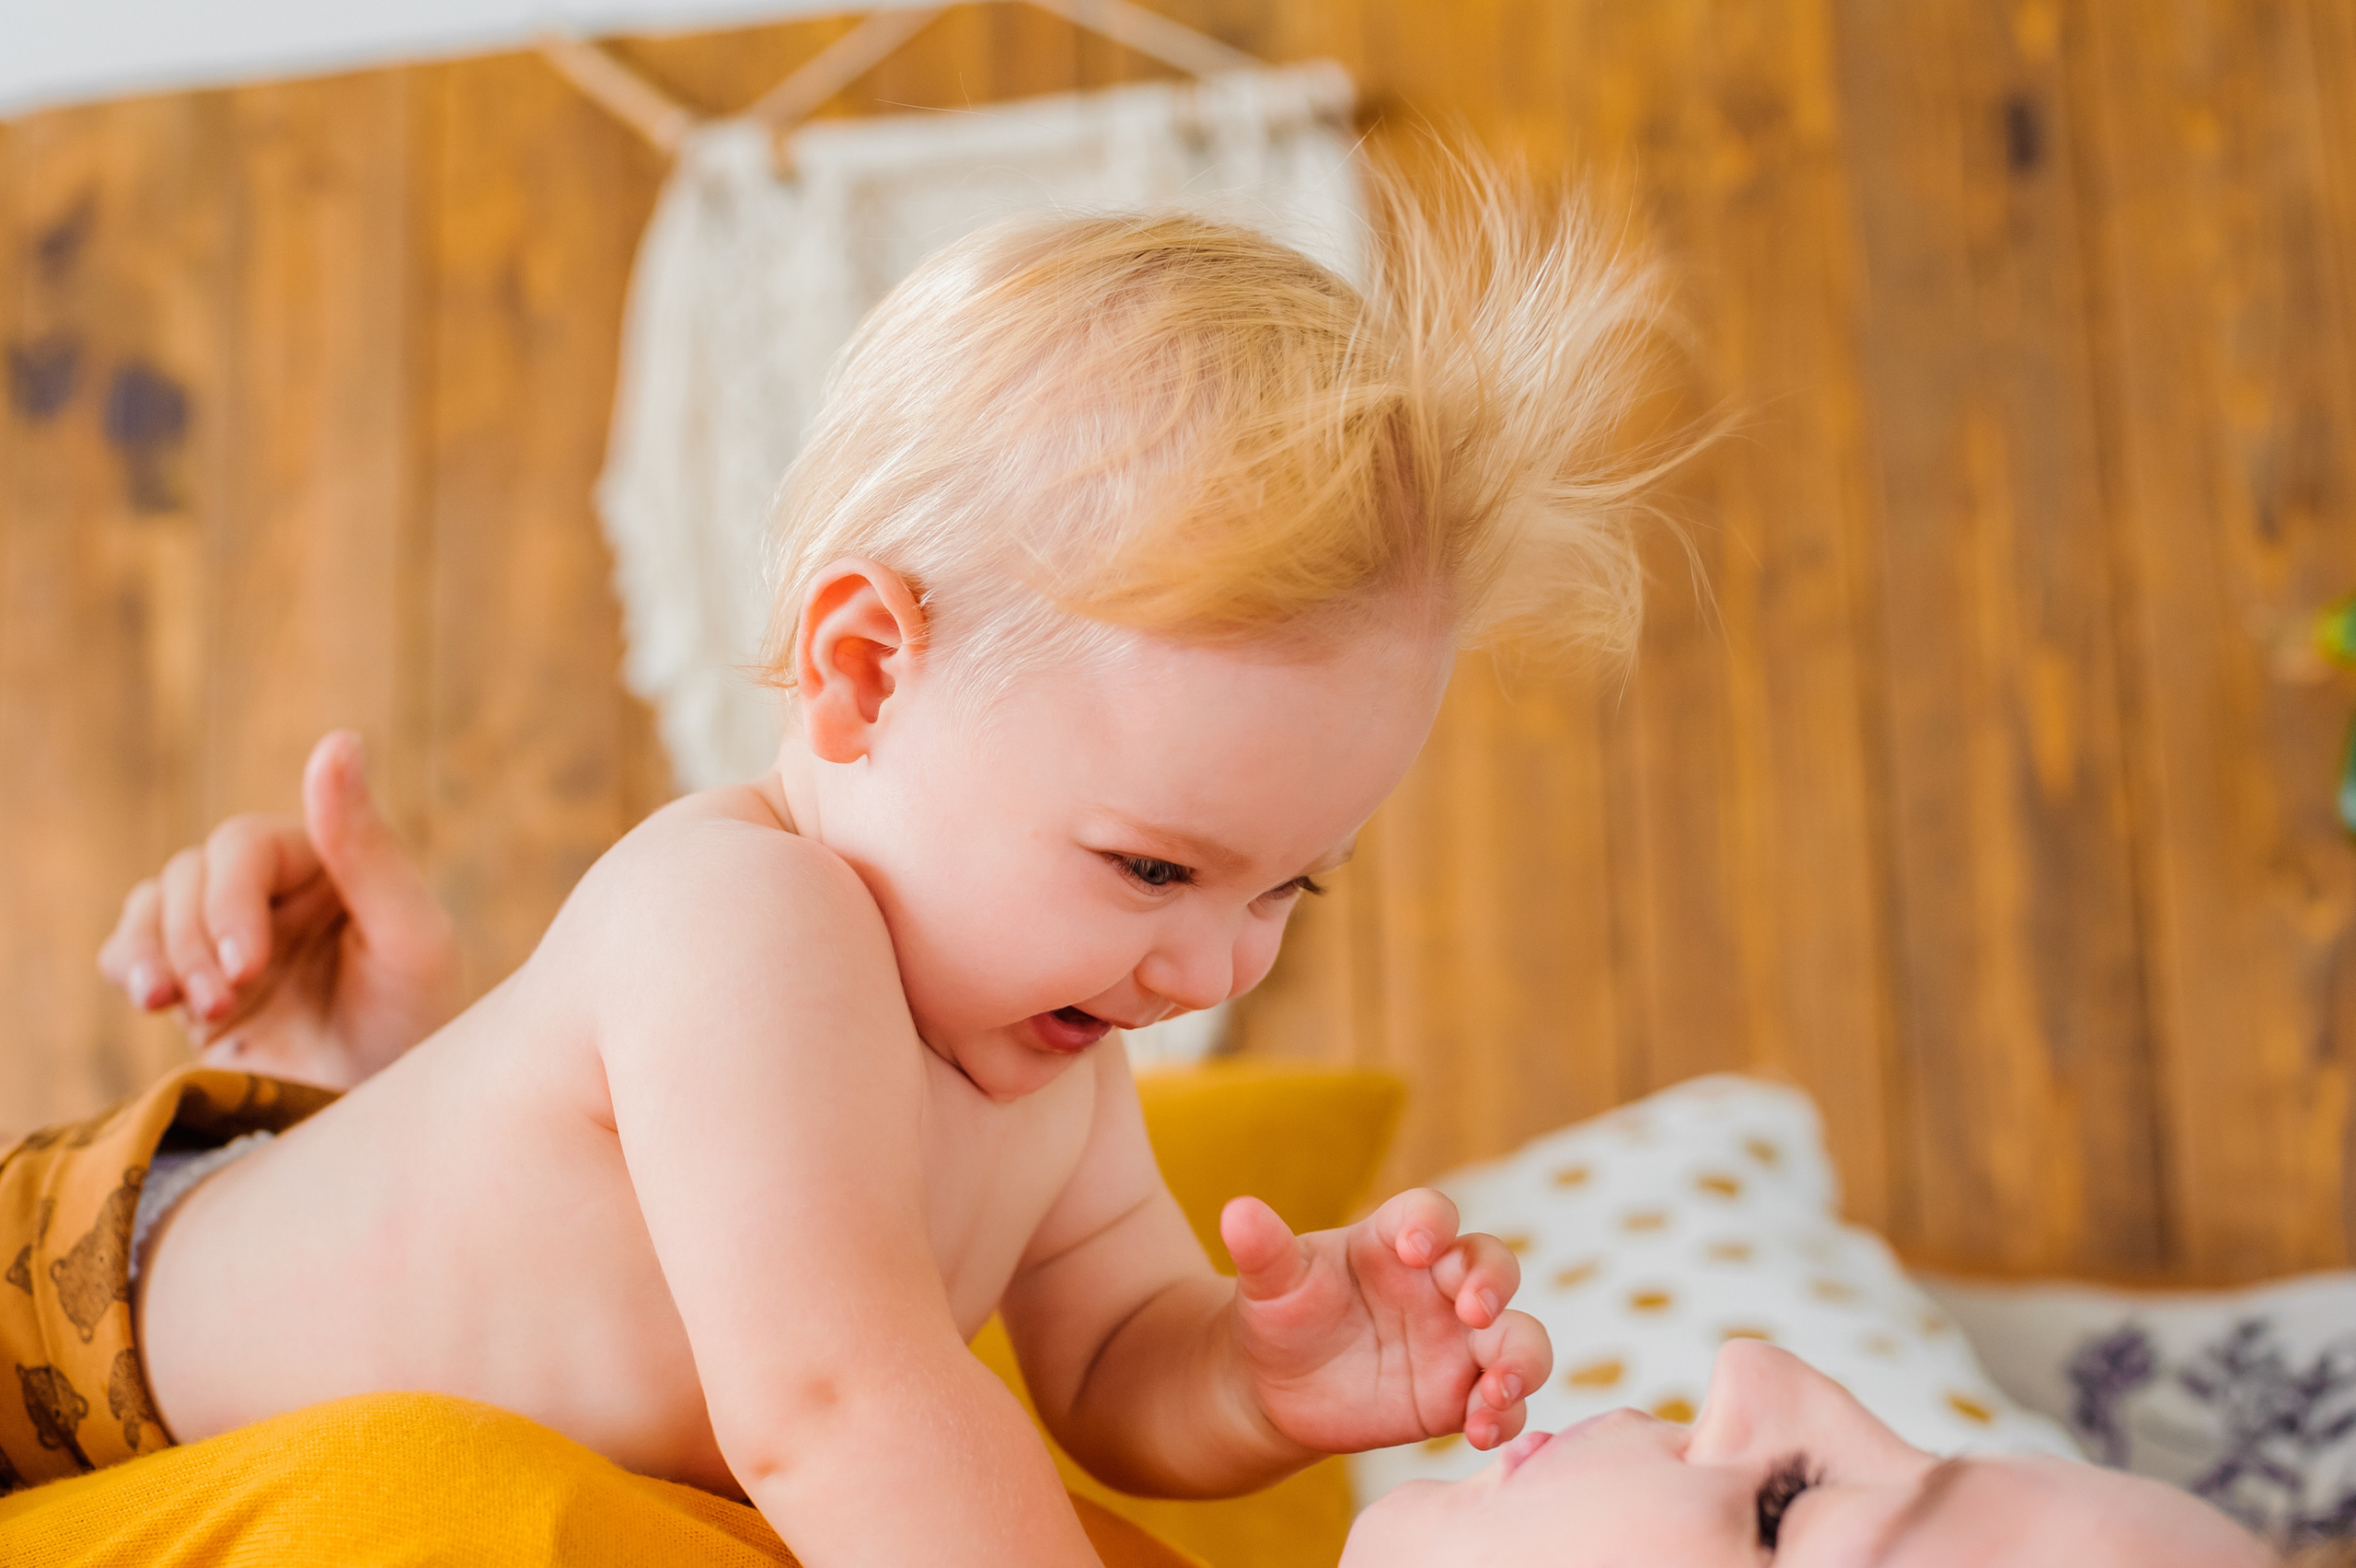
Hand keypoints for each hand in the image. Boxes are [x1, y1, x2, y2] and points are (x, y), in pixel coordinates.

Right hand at [96, 731, 462, 1088]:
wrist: (376, 1111)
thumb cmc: (413, 1027)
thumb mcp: (410, 937)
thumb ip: (368, 846)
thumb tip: (338, 740)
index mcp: (328, 862)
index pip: (246, 844)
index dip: (231, 899)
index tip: (246, 966)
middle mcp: (275, 889)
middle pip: (191, 871)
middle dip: (196, 938)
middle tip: (228, 999)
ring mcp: (228, 934)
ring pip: (154, 903)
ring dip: (159, 954)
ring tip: (187, 1008)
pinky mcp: (193, 984)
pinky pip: (130, 948)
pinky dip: (130, 965)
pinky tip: (152, 1001)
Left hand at [1221, 1188, 1550, 1455]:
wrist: (1273, 1389)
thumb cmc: (1277, 1318)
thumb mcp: (1269, 1284)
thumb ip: (1263, 1250)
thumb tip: (1236, 1212)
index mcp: (1395, 1240)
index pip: (1431, 1214)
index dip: (1433, 1224)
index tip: (1415, 1247)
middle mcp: (1437, 1285)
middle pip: (1493, 1266)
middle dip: (1493, 1283)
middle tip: (1474, 1309)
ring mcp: (1456, 1341)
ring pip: (1518, 1336)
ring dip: (1520, 1358)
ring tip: (1497, 1387)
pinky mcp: (1459, 1395)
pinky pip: (1504, 1403)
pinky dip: (1506, 1415)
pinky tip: (1481, 1431)